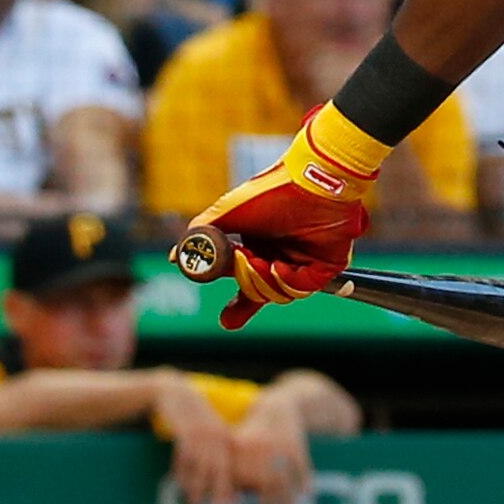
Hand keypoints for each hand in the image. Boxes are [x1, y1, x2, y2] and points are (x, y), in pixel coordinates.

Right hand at [157, 378, 237, 503]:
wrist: (174, 393)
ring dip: (197, 486)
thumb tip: (219, 478)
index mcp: (227, 436)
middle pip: (220, 467)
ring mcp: (200, 433)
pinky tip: (180, 484)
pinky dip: (182, 472)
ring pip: (200, 465)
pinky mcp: (184, 431)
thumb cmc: (194, 418)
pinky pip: (184, 456)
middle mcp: (216, 435)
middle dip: (219, 490)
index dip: (233, 484)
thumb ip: (216, 450)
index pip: (233, 465)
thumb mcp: (210, 431)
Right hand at [187, 106, 380, 328]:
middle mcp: (280, 255)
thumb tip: (178, 257)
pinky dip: (286, 281)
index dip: (237, 305)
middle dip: (246, 302)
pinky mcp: (325, 266)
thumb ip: (202, 235)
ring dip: (262, 281)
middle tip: (230, 312)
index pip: (246, 282)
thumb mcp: (226, 213)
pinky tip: (278, 267)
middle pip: (262, 293)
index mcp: (258, 246)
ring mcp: (303, 261)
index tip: (225, 321)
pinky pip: (301, 288)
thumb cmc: (269, 193)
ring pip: (278, 293)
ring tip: (257, 261)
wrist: (310, 183)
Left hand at [229, 386, 315, 503]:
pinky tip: (308, 495)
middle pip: (265, 483)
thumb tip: (230, 503)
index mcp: (240, 447)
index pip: (238, 478)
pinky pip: (302, 468)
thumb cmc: (251, 433)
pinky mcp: (297, 445)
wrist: (277, 407)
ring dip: (288, 500)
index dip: (237, 497)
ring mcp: (280, 446)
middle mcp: (260, 447)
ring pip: (284, 479)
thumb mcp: (236, 446)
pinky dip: (305, 483)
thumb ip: (232, 472)